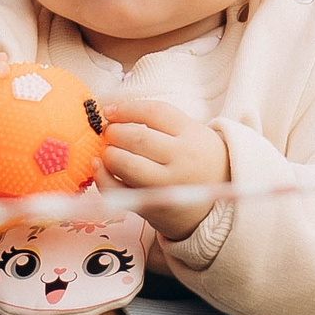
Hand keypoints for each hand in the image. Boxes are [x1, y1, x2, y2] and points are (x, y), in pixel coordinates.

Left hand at [94, 98, 228, 239]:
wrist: (216, 202)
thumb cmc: (197, 160)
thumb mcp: (192, 133)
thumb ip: (160, 122)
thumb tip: (112, 112)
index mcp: (191, 135)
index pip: (154, 113)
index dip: (126, 108)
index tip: (109, 111)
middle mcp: (181, 160)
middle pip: (139, 139)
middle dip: (114, 132)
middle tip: (108, 131)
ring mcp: (166, 185)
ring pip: (128, 165)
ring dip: (109, 153)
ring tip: (108, 149)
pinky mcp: (152, 206)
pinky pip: (119, 192)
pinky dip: (102, 177)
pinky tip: (99, 165)